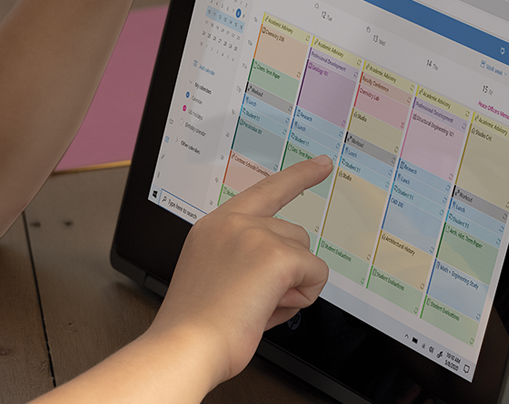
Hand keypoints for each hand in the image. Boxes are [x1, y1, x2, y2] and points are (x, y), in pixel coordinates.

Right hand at [145, 155, 332, 387]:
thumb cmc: (196, 326)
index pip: (265, 190)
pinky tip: (268, 308)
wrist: (186, 345)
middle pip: (294, 234)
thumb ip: (244, 260)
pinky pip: (316, 274)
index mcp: (214, 226)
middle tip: (254, 301)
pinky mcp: (276, 254)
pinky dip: (302, 297)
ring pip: (306, 255)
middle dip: (288, 270)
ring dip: (293, 286)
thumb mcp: (215, 276)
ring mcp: (255, 234)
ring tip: (255, 306)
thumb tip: (284, 273)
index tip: (322, 164)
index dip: (298, 176)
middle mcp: (233, 222)